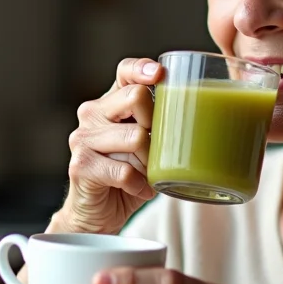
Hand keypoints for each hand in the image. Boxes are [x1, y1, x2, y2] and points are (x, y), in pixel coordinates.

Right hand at [49, 58, 160, 235]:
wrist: (97, 215)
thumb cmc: (128, 176)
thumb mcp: (144, 146)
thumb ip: (157, 126)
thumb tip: (201, 116)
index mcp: (109, 103)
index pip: (125, 71)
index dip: (142, 69)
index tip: (160, 75)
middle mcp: (92, 114)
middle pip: (136, 97)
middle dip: (156, 124)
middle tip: (155, 148)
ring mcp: (83, 138)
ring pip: (135, 136)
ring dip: (150, 162)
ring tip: (147, 174)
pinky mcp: (81, 165)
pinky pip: (123, 171)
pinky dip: (139, 185)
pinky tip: (138, 190)